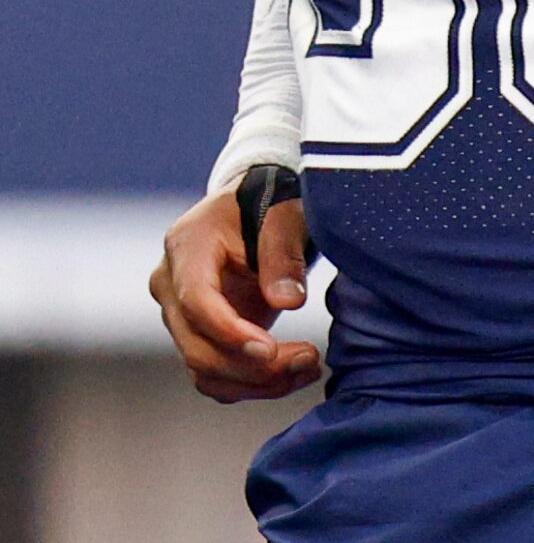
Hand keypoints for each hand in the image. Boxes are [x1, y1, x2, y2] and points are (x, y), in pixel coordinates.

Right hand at [149, 189, 321, 403]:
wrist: (256, 205)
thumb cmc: (270, 202)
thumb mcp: (283, 212)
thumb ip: (282, 252)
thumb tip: (289, 302)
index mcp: (186, 246)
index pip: (195, 300)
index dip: (229, 332)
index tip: (270, 350)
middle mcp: (171, 285)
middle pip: (196, 345)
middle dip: (252, 366)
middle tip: (307, 360)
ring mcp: (181, 315)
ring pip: (205, 369)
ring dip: (256, 382)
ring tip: (308, 368)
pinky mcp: (199, 335)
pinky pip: (216, 374)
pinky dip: (252, 384)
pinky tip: (292, 375)